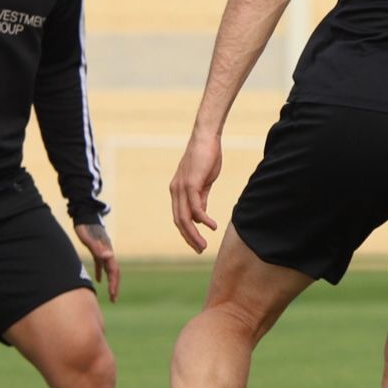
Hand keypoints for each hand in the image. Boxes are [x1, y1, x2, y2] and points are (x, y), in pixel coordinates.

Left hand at [75, 221, 120, 301]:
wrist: (84, 215)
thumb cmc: (85, 227)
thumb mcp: (89, 238)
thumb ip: (98, 248)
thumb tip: (109, 256)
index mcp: (107, 251)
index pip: (114, 270)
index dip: (114, 283)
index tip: (112, 294)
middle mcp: (107, 252)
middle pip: (114, 272)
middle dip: (115, 286)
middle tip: (114, 299)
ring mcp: (103, 251)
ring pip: (109, 269)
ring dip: (110, 281)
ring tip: (110, 293)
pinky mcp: (97, 249)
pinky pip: (101, 264)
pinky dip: (100, 273)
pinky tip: (97, 280)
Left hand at [169, 129, 222, 253]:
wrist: (206, 138)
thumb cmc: (206, 157)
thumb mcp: (204, 181)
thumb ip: (201, 198)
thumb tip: (201, 216)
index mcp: (178, 191)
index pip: (179, 217)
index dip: (187, 232)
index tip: (197, 243)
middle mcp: (176, 191)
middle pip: (179, 221)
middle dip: (189, 238)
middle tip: (200, 250)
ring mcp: (181, 188)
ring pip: (185, 218)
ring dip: (194, 234)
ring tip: (203, 245)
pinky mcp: (190, 184)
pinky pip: (195, 207)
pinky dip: (203, 219)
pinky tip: (212, 226)